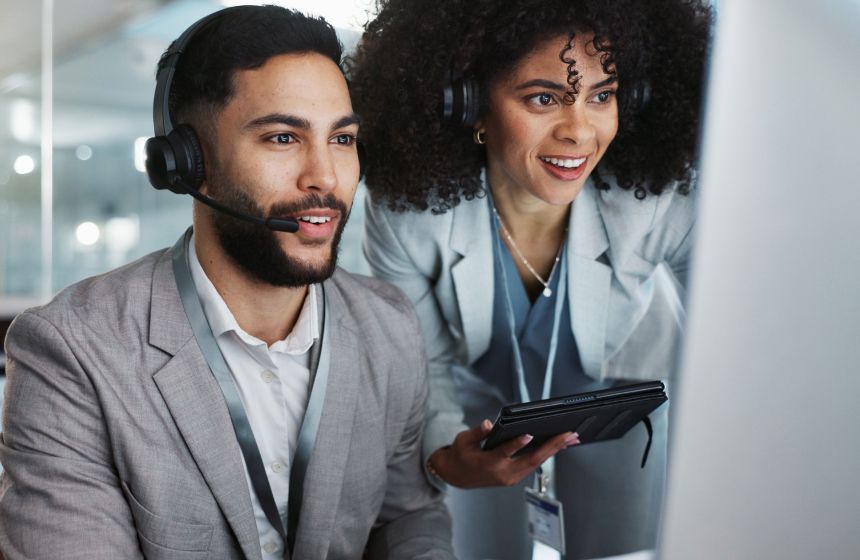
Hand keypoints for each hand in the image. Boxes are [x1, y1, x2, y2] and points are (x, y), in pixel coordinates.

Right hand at [427, 420, 579, 488]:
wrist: (457, 476)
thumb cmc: (460, 455)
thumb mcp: (463, 440)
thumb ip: (478, 432)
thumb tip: (488, 424)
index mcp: (488, 463)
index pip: (505, 452)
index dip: (517, 444)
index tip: (529, 435)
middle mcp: (502, 473)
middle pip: (531, 459)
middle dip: (552, 446)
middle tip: (568, 435)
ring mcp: (510, 478)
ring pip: (536, 463)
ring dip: (554, 450)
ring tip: (570, 438)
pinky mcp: (514, 478)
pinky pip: (533, 465)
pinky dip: (546, 454)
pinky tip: (557, 445)